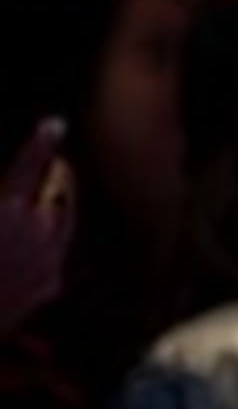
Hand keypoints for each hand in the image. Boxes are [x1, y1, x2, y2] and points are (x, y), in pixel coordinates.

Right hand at [1, 119, 75, 339]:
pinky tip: (28, 248)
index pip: (30, 166)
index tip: (54, 124)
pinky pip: (55, 255)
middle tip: (54, 166)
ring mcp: (49, 260)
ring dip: (52, 212)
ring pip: (60, 224)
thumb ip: (4, 198)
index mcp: (8, 209)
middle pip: (57, 194)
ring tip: (40, 205)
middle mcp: (35, 232)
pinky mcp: (52, 284)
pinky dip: (44, 247)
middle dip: (55, 179)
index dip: (41, 143)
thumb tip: (12, 194)